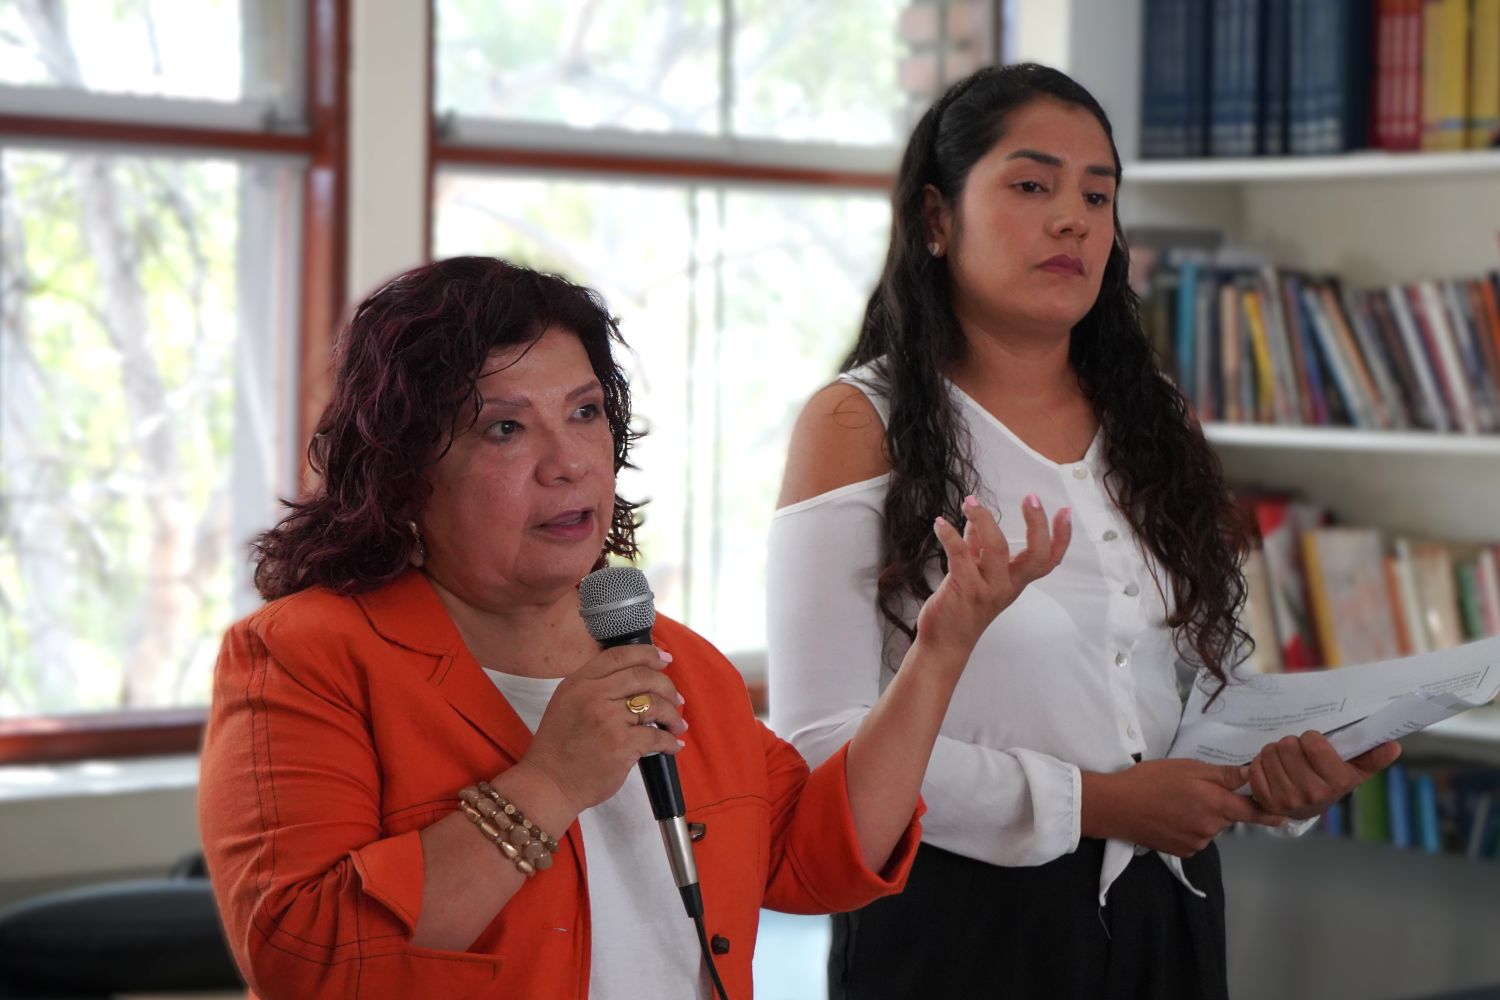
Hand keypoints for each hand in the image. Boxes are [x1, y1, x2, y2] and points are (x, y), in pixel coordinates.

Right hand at [520, 644, 686, 815]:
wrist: (549, 783)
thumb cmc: (559, 747)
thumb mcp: (567, 702)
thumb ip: (594, 686)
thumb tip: (636, 677)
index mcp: (578, 682)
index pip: (619, 655)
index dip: (648, 654)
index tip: (664, 659)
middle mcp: (592, 695)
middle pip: (643, 676)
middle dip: (667, 686)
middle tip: (676, 699)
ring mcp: (607, 719)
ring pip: (654, 704)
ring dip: (673, 715)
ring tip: (677, 725)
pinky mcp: (620, 744)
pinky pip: (657, 736)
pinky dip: (670, 741)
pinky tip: (672, 745)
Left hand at [914, 493, 1071, 660]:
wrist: (944, 643)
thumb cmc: (961, 609)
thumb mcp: (977, 576)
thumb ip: (978, 548)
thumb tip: (976, 521)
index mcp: (1015, 582)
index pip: (1048, 561)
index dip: (1061, 538)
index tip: (1065, 512)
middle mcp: (1007, 586)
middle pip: (1035, 555)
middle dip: (1037, 524)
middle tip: (1031, 498)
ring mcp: (989, 589)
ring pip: (996, 547)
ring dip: (983, 519)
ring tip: (970, 501)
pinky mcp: (965, 590)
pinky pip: (961, 555)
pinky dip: (950, 536)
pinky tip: (940, 523)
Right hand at [1082, 758, 1288, 856]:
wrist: (1117, 807)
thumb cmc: (1152, 780)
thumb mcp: (1187, 768)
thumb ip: (1221, 775)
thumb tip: (1251, 775)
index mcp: (1215, 805)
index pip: (1252, 812)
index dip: (1270, 814)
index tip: (1286, 817)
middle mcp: (1211, 828)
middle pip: (1228, 817)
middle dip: (1219, 805)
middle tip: (1192, 790)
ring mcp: (1197, 843)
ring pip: (1211, 827)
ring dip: (1202, 816)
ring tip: (1175, 803)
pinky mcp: (1183, 852)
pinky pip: (1196, 838)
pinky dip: (1189, 828)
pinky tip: (1169, 817)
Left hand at [1247, 731, 1401, 820]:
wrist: (1311, 808)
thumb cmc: (1333, 780)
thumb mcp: (1356, 768)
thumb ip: (1374, 755)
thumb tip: (1394, 746)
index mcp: (1337, 781)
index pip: (1313, 743)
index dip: (1311, 738)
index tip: (1314, 743)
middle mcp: (1313, 793)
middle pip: (1287, 745)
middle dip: (1292, 744)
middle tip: (1298, 753)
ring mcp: (1288, 799)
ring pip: (1269, 753)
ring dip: (1275, 752)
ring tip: (1286, 761)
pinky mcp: (1266, 801)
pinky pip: (1254, 768)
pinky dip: (1261, 764)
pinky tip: (1273, 771)